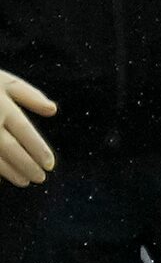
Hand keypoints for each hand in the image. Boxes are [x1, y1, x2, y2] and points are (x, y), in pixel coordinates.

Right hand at [0, 68, 55, 186]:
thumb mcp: (3, 81)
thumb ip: (28, 95)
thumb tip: (53, 109)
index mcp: (1, 105)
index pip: (25, 131)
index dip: (39, 150)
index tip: (49, 164)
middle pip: (11, 148)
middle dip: (27, 165)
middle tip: (40, 178)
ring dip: (10, 172)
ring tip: (24, 181)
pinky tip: (0, 180)